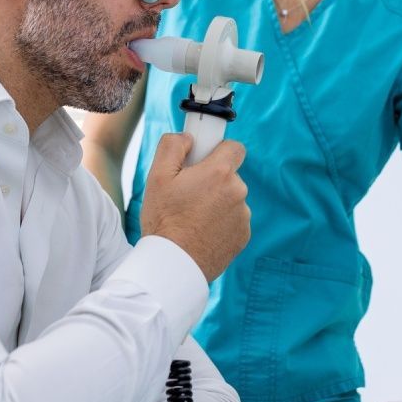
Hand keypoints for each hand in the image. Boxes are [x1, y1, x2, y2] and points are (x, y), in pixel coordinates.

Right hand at [140, 132, 249, 281]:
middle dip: (212, 180)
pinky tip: (201, 233)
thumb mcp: (157, 176)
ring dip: (217, 203)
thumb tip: (189, 137)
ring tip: (192, 219)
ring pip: (231, 199)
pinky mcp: (243, 236)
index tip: (205, 160)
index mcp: (220, 173)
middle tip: (188, 194)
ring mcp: (243, 216)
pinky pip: (233, 221)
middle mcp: (238, 192)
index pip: (235, 147)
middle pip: (229, 175)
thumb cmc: (164, 220)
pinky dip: (221, 224)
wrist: (174, 264)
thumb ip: (173, 146)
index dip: (219, 150)